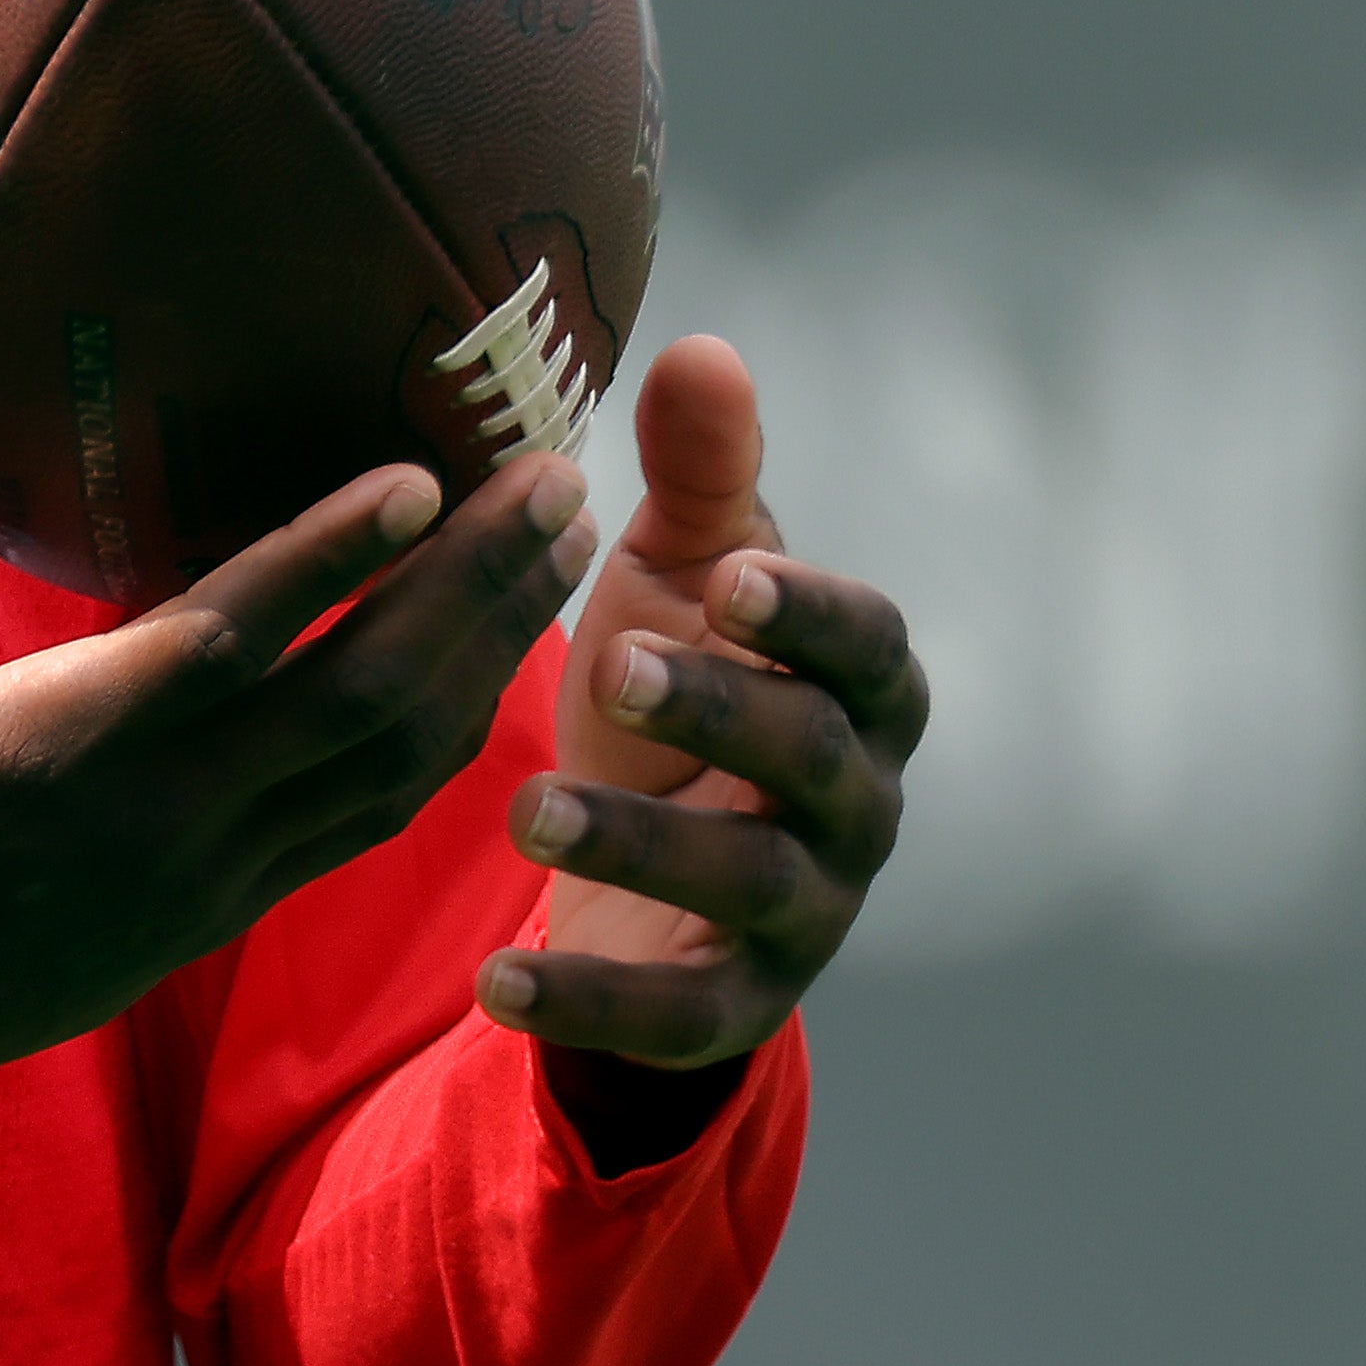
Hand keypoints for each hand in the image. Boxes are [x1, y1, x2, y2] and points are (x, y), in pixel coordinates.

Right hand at [0, 371, 602, 1172]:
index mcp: (56, 742)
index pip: (221, 642)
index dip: (329, 560)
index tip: (424, 478)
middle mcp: (159, 813)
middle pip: (356, 698)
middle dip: (471, 588)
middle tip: (557, 477)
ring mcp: (207, 873)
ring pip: (387, 766)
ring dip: (482, 656)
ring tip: (556, 550)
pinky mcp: (223, 911)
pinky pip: (366, 821)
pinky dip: (442, 741)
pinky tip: (484, 668)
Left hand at [483, 334, 922, 1073]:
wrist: (643, 861)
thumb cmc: (678, 684)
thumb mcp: (680, 579)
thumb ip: (700, 477)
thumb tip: (700, 349)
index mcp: (862, 686)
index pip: (870, 643)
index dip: (815, 614)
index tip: (737, 580)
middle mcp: (858, 800)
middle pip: (815, 753)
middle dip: (722, 709)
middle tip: (612, 664)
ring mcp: (808, 910)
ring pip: (750, 881)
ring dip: (644, 844)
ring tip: (524, 810)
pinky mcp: (737, 1004)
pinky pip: (678, 1016)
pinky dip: (591, 1003)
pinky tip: (495, 982)